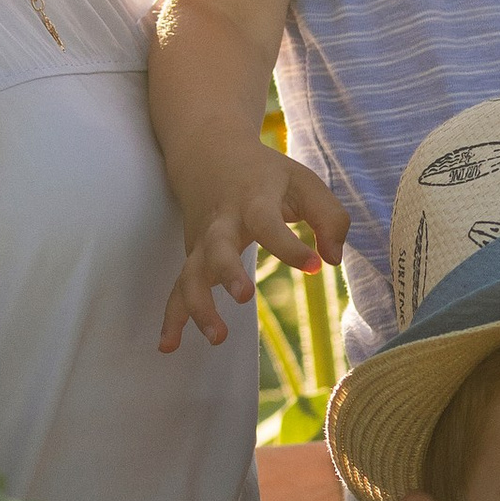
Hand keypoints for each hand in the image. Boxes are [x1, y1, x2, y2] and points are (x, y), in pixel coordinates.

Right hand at [160, 157, 349, 352]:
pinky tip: (169, 346)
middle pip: (217, 248)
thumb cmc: (266, 174)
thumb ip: (329, 217)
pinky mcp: (193, 258)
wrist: (209, 154)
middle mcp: (222, 222)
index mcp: (253, 200)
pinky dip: (171, 318)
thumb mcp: (304, 182)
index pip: (267, 223)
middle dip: (227, 272)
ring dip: (199, 306)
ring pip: (191, 274)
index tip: (315, 266)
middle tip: (244, 296)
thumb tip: (330, 260)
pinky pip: (178, 289)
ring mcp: (202, 242)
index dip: (290, 247)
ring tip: (217, 337)